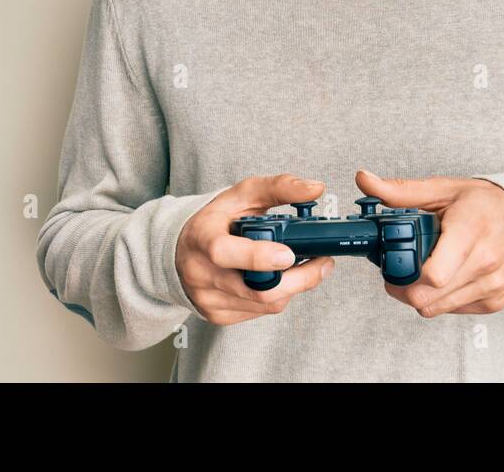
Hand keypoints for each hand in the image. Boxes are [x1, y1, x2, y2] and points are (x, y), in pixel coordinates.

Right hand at [175, 173, 335, 325]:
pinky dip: (278, 295)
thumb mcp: (243, 194)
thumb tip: (315, 188)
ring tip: (305, 265)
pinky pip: (260, 311)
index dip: (258, 257)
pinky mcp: (217, 315)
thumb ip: (279, 187)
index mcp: (201, 238)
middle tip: (324, 262)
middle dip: (299, 278)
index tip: (288, 253)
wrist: (180, 250)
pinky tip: (279, 278)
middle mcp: (201, 273)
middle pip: (256, 289)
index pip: (224, 252)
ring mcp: (208, 299)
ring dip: (293, 286)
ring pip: (264, 303)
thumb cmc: (216, 220)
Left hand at [355, 169, 503, 316]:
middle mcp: (486, 262)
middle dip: (404, 287)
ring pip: (438, 308)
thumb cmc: (487, 204)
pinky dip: (442, 298)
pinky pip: (454, 310)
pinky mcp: (495, 301)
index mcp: (471, 230)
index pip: (432, 273)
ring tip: (420, 271)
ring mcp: (492, 285)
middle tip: (398, 270)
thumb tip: (364, 180)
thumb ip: (402, 191)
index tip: (391, 262)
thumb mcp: (445, 190)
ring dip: (421, 294)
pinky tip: (445, 277)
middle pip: (428, 296)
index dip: (403, 273)